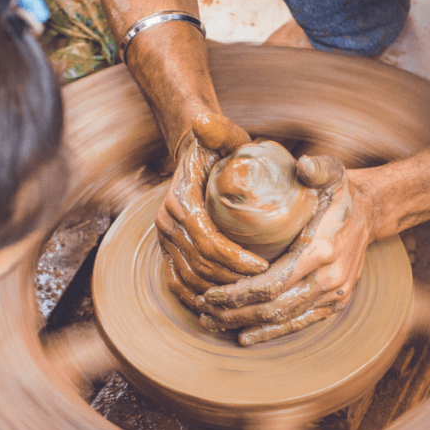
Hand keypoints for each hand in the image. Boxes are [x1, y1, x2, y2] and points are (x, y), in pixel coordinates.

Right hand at [156, 114, 270, 312]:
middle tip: (264, 287)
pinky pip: (177, 283)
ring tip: (249, 297)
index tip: (263, 266)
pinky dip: (196, 299)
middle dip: (232, 281)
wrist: (193, 154)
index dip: (234, 259)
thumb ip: (218, 129)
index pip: (207, 241)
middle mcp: (166, 223)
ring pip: (189, 280)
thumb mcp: (221, 135)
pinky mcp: (167, 250)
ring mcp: (165, 240)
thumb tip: (203, 121)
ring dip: (218, 293)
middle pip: (199, 266)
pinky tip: (220, 309)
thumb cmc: (215, 147)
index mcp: (179, 202)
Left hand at [199, 156, 376, 345]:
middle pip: (273, 307)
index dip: (238, 293)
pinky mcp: (336, 303)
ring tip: (214, 322)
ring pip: (284, 319)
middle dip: (234, 313)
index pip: (272, 283)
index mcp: (322, 249)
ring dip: (247, 325)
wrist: (371, 213)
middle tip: (203, 311)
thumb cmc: (341, 191)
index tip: (210, 292)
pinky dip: (272, 333)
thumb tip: (303, 164)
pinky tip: (246, 336)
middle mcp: (330, 279)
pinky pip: (300, 323)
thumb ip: (317, 167)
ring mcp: (335, 295)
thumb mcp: (332, 171)